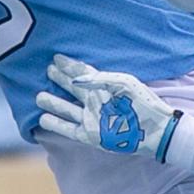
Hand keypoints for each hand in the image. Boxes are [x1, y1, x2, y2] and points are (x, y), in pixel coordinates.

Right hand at [35, 54, 181, 160]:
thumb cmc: (142, 102)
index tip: (56, 58)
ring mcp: (92, 118)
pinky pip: (68, 129)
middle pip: (72, 88)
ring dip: (53, 102)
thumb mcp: (122, 83)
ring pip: (66, 108)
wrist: (155, 129)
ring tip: (38, 95)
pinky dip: (56, 124)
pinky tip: (43, 118)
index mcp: (104, 86)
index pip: (82, 73)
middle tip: (46, 70)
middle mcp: (95, 101)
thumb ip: (98, 78)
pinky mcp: (91, 135)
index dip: (69, 66)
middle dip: (60, 79)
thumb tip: (75, 77)